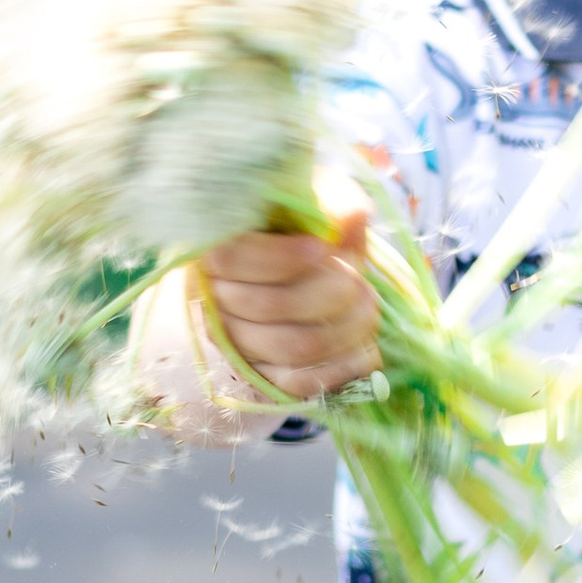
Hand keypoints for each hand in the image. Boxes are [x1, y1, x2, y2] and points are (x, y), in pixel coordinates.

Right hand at [193, 217, 380, 401]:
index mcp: (214, 247)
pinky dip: (343, 368)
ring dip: (345, 329)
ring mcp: (233, 343)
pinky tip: (366, 348)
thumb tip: (352, 216)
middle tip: (360, 280)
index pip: (232, 258)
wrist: (303, 271)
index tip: (323, 248)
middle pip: (269, 305)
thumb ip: (332, 201)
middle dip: (331, 292)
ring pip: (291, 347)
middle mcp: (212, 299)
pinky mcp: (260, 376)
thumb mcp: (316, 199)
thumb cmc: (303, 227)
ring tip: (369, 306)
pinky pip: (301, 383)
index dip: (280, 257)